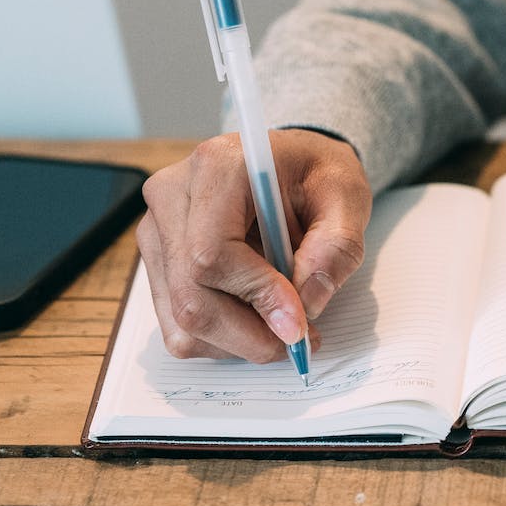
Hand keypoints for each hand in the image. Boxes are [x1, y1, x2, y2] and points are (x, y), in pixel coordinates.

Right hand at [137, 129, 370, 360]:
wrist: (291, 166)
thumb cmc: (315, 175)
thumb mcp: (347, 196)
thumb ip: (336, 248)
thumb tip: (307, 303)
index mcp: (217, 166)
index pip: (212, 251)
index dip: (256, 296)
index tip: (299, 322)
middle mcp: (173, 196)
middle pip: (191, 294)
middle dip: (250, 334)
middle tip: (299, 339)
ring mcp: (157, 230)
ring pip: (182, 319)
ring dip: (238, 340)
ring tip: (281, 321)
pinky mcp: (159, 261)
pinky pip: (178, 326)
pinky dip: (221, 338)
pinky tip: (254, 315)